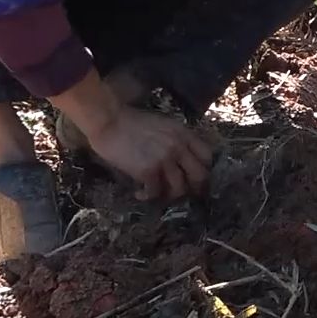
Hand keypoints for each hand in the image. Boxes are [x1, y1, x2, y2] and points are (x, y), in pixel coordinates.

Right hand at [87, 106, 213, 200]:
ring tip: (158, 194)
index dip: (204, 170)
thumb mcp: (163, 125)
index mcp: (184, 134)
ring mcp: (165, 159)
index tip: (196, 178)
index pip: (207, 156)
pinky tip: (140, 194)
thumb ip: (177, 140)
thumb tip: (182, 159)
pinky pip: (155, 192)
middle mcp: (179, 147)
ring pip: (180, 189)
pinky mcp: (148, 170)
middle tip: (183, 194)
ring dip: (169, 196)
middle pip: (200, 176)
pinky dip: (147, 196)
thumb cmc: (131, 122)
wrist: (109, 120)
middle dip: (194, 188)